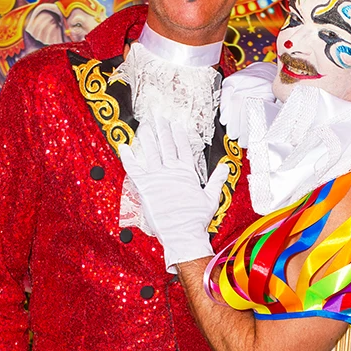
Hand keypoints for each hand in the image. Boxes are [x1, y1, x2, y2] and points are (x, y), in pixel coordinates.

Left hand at [118, 113, 216, 268]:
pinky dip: (128, 157)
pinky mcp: (145, 186)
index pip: (183, 148)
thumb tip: (226, 166)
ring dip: (146, 136)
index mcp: (186, 172)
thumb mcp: (211, 197)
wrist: (183, 234)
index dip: (179, 134)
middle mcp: (171, 171)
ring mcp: (157, 177)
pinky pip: (134, 168)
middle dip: (162, 129)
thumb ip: (217, 179)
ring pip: (150, 151)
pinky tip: (124, 146)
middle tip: (158, 116)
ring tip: (144, 125)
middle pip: (166, 144)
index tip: (176, 123)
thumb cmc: (196, 220)